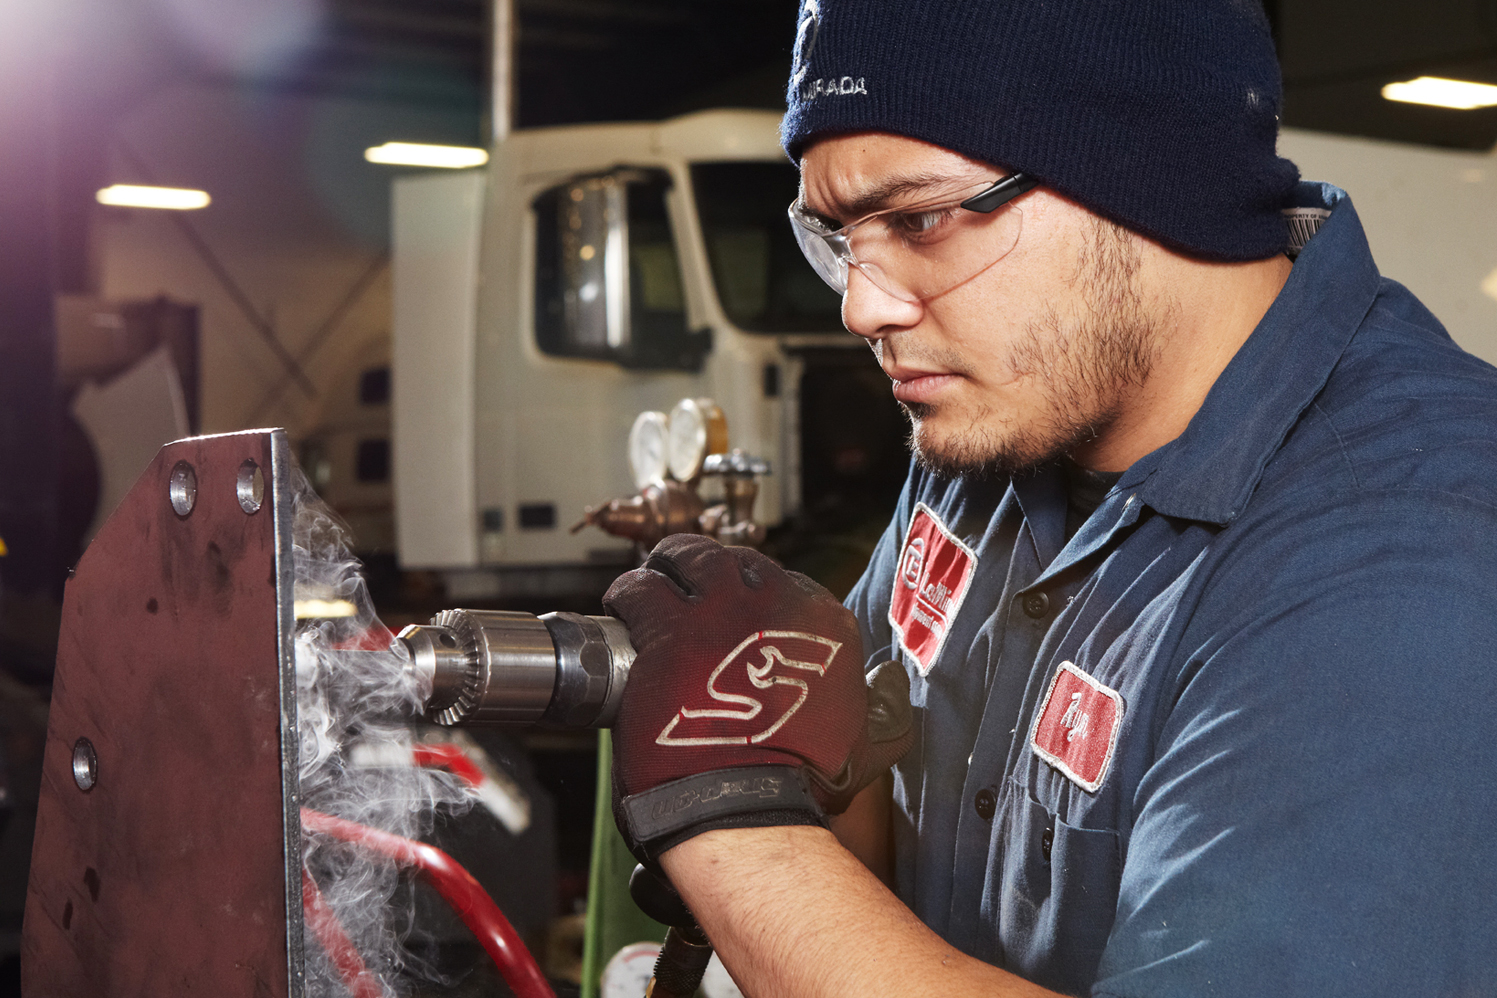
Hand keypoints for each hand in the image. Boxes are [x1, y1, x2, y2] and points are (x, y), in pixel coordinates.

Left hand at [603, 534, 911, 862]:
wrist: (746, 806)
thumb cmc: (797, 784)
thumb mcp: (857, 738)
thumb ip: (863, 707)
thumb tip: (873, 689)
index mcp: (825, 624)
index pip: (784, 582)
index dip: (752, 593)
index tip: (734, 610)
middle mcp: (775, 603)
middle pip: (735, 561)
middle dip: (709, 568)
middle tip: (687, 586)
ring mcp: (719, 612)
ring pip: (688, 557)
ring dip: (668, 567)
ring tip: (652, 585)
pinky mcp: (668, 630)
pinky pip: (639, 588)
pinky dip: (628, 592)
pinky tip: (623, 606)